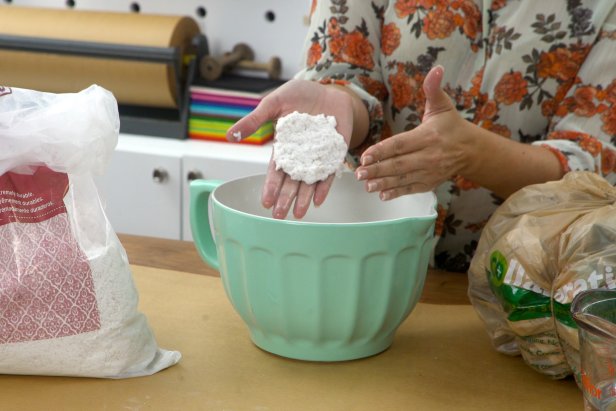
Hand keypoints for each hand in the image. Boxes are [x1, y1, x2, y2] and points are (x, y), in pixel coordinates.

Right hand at [227, 79, 355, 218]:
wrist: (328, 88)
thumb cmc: (300, 95)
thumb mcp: (273, 104)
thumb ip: (254, 120)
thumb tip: (230, 135)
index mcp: (284, 147)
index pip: (275, 171)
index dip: (270, 186)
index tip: (265, 202)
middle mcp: (300, 155)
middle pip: (291, 181)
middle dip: (285, 199)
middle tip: (279, 216)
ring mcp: (318, 155)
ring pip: (309, 181)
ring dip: (303, 198)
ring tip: (298, 215)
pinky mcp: (335, 152)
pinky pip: (329, 172)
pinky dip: (324, 186)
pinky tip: (318, 200)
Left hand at [355, 66, 471, 199]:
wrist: (471, 150)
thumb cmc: (451, 126)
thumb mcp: (442, 106)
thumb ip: (433, 89)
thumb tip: (436, 69)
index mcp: (428, 137)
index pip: (401, 145)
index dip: (382, 151)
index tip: (366, 156)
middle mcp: (429, 156)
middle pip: (399, 164)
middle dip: (377, 170)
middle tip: (359, 174)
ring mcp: (429, 172)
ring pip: (403, 178)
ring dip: (383, 183)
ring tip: (367, 185)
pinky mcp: (429, 183)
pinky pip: (411, 188)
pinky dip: (397, 192)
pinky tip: (382, 194)